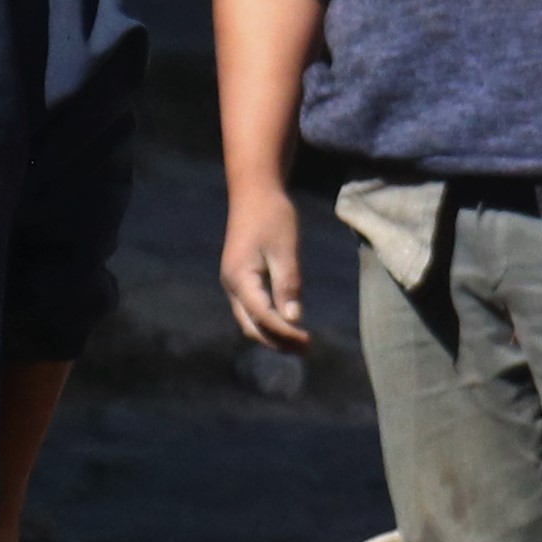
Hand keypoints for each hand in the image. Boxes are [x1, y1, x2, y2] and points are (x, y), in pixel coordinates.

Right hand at [218, 187, 308, 351]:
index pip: (263, 316)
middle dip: (278, 341)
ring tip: (301, 343)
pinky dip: (269, 321)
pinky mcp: (240, 278)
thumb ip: (288, 286)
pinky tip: (289, 323)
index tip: (309, 340)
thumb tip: (294, 319)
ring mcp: (233, 283)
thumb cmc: (272, 216)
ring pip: (250, 320)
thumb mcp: (285, 250)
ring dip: (274, 334)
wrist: (254, 191)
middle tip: (307, 350)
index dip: (286, 332)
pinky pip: (252, 309)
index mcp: (240, 278)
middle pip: (251, 326)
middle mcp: (232, 285)